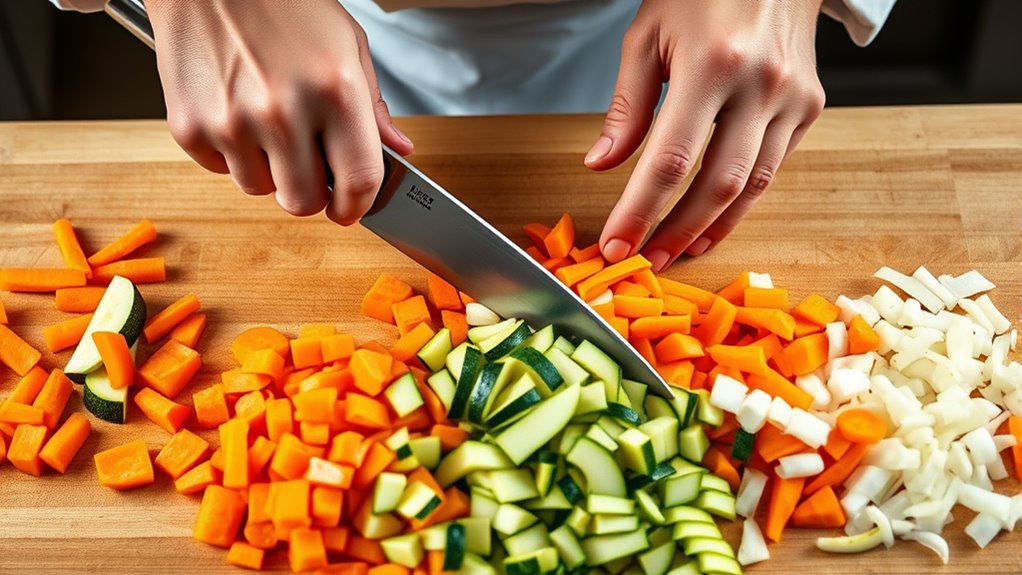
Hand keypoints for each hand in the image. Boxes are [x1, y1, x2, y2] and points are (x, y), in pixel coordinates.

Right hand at [147, 0, 412, 224]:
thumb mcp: (348, 45)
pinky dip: (231, 153)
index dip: (357, 206)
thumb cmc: (282, 2)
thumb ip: (373, 107)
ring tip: (268, 124)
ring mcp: (233, 122)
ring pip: (259, 189)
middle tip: (308, 164)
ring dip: (269, 170)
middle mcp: (284, 111)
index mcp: (336, 91)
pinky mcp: (190, 126)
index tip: (351, 209)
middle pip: (303, 201)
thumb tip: (397, 149)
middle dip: (311, 191)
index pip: (359, 181)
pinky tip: (237, 113)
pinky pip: (220, 170)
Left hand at [586, 0, 825, 270]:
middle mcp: (760, 85)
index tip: (616, 244)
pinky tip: (715, 219)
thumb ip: (626, 105)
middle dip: (678, 233)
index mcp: (712, 64)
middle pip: (717, 185)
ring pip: (753, 186)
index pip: (669, 160)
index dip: (640, 211)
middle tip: (648, 262)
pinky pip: (772, 166)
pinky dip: (742, 199)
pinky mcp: (810, 105)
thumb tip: (602, 164)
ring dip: (713, 227)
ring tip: (680, 251)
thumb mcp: (647, 35)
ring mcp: (792, 98)